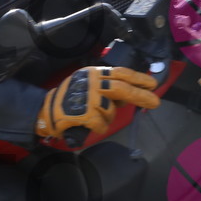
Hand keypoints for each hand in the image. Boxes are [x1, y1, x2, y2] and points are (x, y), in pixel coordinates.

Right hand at [36, 66, 161, 143]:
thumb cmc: (69, 98)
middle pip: (122, 88)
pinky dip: (99, 127)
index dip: (138, 78)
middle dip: (140, 96)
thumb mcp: (88, 84)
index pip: (121, 73)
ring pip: (110, 109)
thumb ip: (107, 87)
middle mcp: (92, 82)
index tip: (152, 84)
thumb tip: (129, 95)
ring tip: (97, 118)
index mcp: (94, 73)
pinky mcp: (83, 112)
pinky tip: (91, 126)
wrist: (45, 110)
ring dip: (107, 116)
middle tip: (155, 102)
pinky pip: (101, 123)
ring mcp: (87, 97)